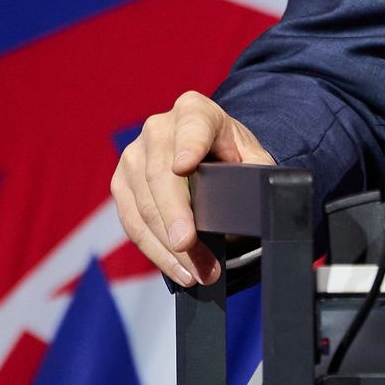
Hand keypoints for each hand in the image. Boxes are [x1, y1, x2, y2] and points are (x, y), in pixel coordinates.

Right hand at [110, 91, 273, 285]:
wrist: (209, 156)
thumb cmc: (234, 156)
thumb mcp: (253, 158)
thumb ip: (259, 173)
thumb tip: (262, 202)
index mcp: (195, 112)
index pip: (192, 127)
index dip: (188, 146)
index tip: (184, 167)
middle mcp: (158, 128)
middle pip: (159, 174)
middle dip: (173, 215)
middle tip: (187, 246)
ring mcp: (134, 155)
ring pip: (142, 204)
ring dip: (166, 244)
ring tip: (195, 272)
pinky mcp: (122, 184)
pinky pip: (132, 222)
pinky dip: (155, 250)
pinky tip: (176, 268)